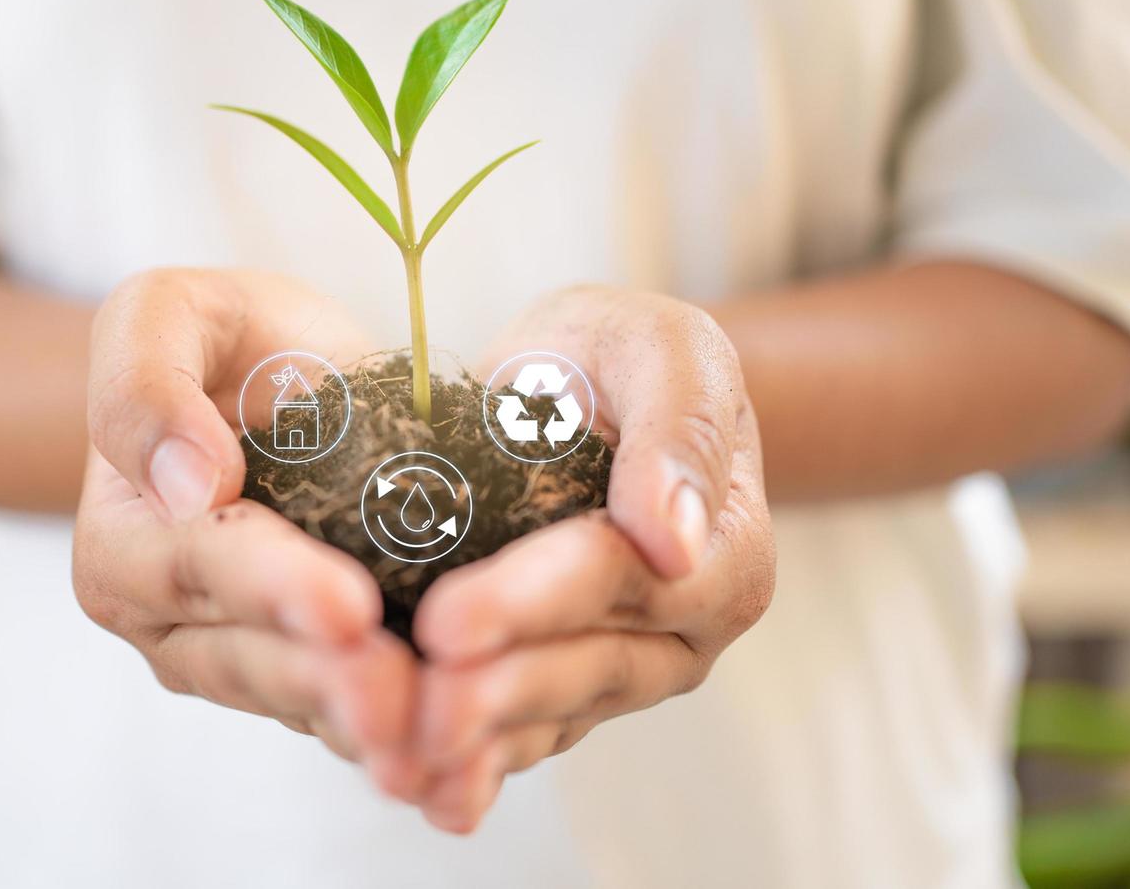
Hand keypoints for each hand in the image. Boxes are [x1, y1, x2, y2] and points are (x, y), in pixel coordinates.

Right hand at [73, 269, 416, 764]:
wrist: (280, 380)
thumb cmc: (223, 340)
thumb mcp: (168, 313)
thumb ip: (144, 382)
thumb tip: (186, 483)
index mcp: (125, 539)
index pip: (200, 566)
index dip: (273, 589)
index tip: (347, 609)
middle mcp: (169, 619)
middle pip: (251, 658)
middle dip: (328, 683)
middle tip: (403, 704)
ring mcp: (239, 655)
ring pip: (302, 703)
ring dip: (366, 729)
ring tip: (434, 752)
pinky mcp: (308, 672)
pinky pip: (346, 712)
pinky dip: (401, 737)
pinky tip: (456, 769)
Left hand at [389, 286, 775, 831]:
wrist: (581, 386)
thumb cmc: (619, 356)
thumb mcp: (655, 346)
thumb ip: (676, 424)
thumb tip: (678, 539)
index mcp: (724, 545)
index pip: (622, 578)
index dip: (533, 603)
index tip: (449, 624)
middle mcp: (687, 624)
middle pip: (588, 663)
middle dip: (499, 688)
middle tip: (415, 706)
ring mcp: (630, 664)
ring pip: (556, 712)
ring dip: (481, 742)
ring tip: (405, 761)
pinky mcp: (573, 685)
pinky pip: (529, 731)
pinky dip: (475, 759)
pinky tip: (418, 782)